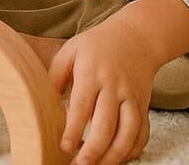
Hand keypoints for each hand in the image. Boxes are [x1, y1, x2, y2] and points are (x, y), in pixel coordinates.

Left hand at [49, 12, 158, 164]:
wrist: (137, 38)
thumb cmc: (97, 45)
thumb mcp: (71, 50)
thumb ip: (56, 74)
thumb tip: (45, 100)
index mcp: (92, 73)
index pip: (82, 105)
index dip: (74, 129)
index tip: (66, 146)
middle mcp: (114, 87)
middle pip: (106, 124)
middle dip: (94, 149)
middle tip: (79, 164)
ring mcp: (132, 98)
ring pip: (128, 132)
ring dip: (115, 154)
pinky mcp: (144, 106)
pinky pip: (142, 133)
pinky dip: (133, 149)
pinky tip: (119, 158)